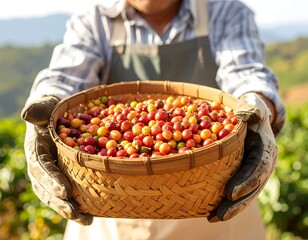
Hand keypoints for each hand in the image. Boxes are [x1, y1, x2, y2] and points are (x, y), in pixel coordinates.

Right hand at [21, 96, 92, 224]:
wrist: (55, 116)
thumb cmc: (52, 109)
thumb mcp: (46, 105)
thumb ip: (39, 109)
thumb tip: (27, 114)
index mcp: (36, 151)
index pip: (42, 168)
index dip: (52, 180)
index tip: (65, 190)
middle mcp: (41, 167)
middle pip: (48, 189)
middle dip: (61, 202)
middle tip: (77, 212)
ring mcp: (50, 175)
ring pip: (56, 196)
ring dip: (70, 210)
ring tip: (87, 220)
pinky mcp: (62, 177)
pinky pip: (67, 194)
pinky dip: (77, 205)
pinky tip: (92, 215)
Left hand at [208, 93, 277, 221]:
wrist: (252, 119)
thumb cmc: (250, 112)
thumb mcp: (253, 106)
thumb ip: (252, 109)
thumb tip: (242, 114)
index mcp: (265, 150)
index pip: (258, 169)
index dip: (246, 181)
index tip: (230, 192)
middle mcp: (261, 165)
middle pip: (251, 188)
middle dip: (237, 203)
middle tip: (219, 214)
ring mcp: (253, 173)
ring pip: (244, 195)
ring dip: (230, 208)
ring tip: (212, 218)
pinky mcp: (243, 175)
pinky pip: (237, 192)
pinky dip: (225, 203)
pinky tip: (210, 212)